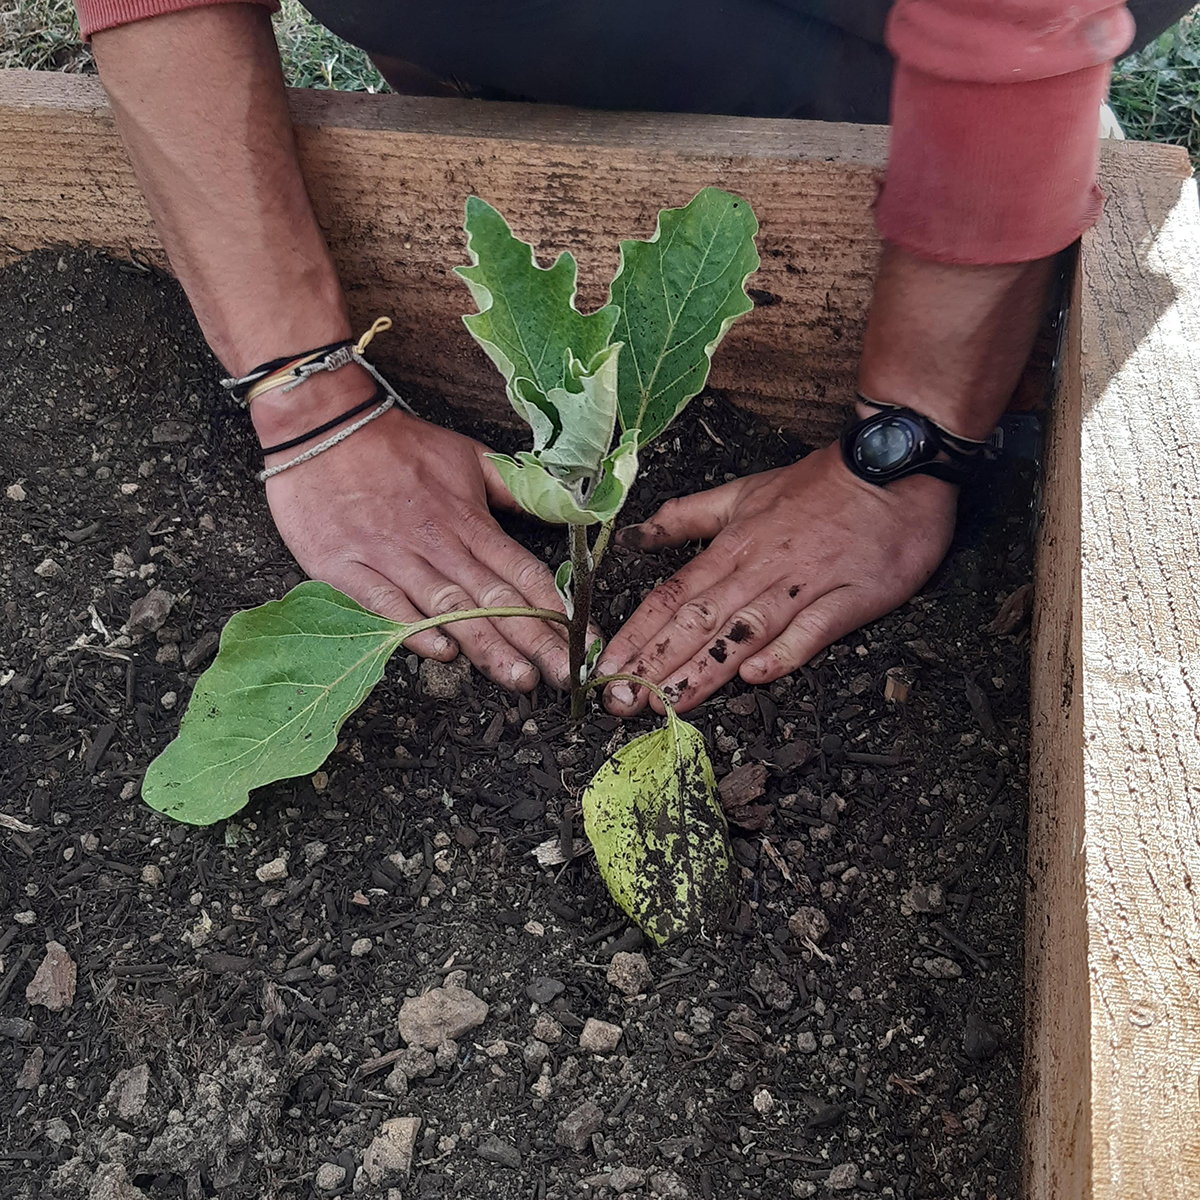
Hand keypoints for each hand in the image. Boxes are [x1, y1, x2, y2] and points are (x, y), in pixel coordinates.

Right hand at [262, 400, 570, 691]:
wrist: (321, 425)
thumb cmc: (398, 446)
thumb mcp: (468, 456)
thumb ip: (514, 489)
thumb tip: (563, 510)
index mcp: (468, 520)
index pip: (522, 571)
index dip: (555, 610)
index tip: (581, 643)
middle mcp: (436, 542)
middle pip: (494, 600)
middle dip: (533, 641)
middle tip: (562, 675)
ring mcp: (391, 556)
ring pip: (448, 608)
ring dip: (486, 645)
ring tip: (518, 677)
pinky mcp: (345, 567)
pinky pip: (384, 604)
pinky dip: (413, 628)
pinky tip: (442, 652)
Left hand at [595, 442, 955, 714]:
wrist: (894, 467)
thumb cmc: (817, 486)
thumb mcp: (742, 492)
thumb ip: (686, 518)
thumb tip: (634, 536)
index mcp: (733, 545)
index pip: (673, 595)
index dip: (637, 634)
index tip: (605, 667)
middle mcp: (761, 568)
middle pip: (699, 620)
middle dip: (656, 663)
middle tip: (621, 701)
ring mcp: (806, 585)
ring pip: (746, 630)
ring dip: (704, 668)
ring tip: (669, 703)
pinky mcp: (852, 597)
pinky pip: (815, 628)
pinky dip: (786, 651)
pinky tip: (757, 676)